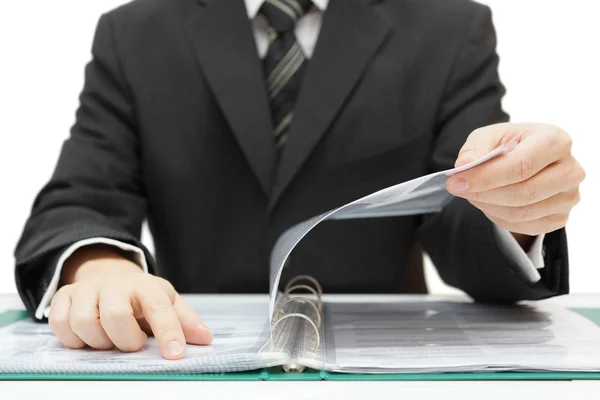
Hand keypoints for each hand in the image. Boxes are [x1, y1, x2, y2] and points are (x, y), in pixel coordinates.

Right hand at [48, 246, 212, 358]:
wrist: (109, 274)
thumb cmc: (141, 296)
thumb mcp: (166, 302)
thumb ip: (185, 321)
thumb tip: (205, 338)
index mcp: (146, 286)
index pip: (159, 309)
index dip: (168, 332)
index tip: (176, 355)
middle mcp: (115, 284)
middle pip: (115, 317)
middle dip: (125, 340)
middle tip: (133, 343)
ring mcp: (87, 289)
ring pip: (84, 322)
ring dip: (99, 342)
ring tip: (111, 340)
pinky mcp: (63, 297)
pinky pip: (60, 324)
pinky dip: (73, 339)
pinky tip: (88, 338)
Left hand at [446, 123, 584, 244]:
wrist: (525, 160)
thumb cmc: (508, 146)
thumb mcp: (488, 137)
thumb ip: (475, 148)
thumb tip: (464, 165)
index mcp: (555, 140)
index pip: (521, 165)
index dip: (485, 177)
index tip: (456, 182)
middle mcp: (570, 169)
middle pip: (523, 192)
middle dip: (483, 194)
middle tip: (459, 190)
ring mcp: (569, 196)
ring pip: (522, 213)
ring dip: (489, 207)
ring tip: (474, 194)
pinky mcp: (561, 216)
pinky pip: (525, 227)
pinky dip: (500, 218)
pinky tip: (491, 203)